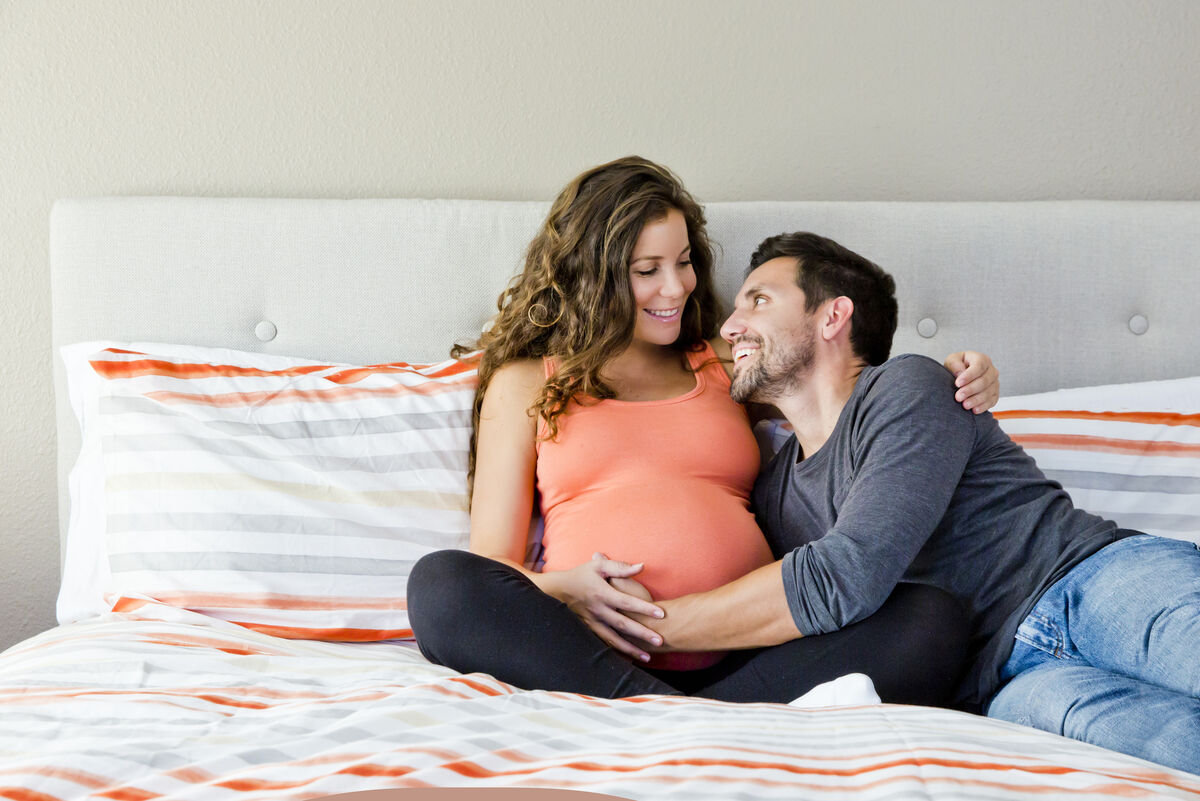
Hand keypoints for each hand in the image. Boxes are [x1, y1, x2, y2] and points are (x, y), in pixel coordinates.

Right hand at [539, 553, 664, 661]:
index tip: (661, 614)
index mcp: (602, 593)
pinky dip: (616, 653)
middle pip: (623, 624)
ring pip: (614, 639)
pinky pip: (604, 644)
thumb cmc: (581, 575)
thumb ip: (620, 567)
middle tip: (660, 641)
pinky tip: (629, 660)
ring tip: (648, 657)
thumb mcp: (599, 566)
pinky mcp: (588, 630)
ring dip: (631, 649)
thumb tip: (642, 566)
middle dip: (642, 634)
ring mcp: (592, 623)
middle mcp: (598, 610)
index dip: (644, 608)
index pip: (627, 602)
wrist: (557, 590)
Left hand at [943, 350, 998, 413]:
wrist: (962, 377)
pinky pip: (992, 401)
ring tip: (965, 405)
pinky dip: (983, 406)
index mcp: (982, 359)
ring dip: (976, 400)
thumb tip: (960, 373)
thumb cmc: (957, 367)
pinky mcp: (995, 394)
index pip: (979, 366)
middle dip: (970, 390)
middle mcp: (991, 371)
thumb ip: (954, 364)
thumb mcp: (952, 361)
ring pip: (989, 392)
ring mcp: (995, 383)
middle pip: (984, 381)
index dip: (969, 376)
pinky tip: (974, 410)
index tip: (957, 383)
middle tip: (958, 397)